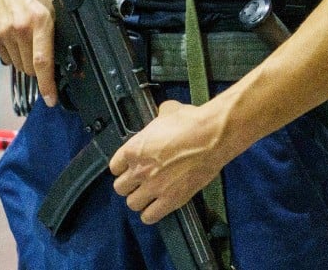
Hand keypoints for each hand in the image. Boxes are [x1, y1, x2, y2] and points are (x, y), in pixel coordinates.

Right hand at [0, 0, 56, 105]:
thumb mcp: (56, 2)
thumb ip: (59, 30)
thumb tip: (67, 58)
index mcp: (40, 21)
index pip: (43, 63)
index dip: (48, 85)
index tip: (51, 100)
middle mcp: (19, 28)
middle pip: (31, 67)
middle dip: (40, 67)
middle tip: (45, 52)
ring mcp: (3, 31)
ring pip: (19, 63)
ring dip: (26, 58)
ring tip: (30, 38)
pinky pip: (6, 56)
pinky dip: (14, 52)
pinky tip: (18, 35)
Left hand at [110, 100, 227, 224]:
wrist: (213, 137)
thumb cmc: (192, 122)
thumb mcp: (169, 111)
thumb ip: (160, 117)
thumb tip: (164, 112)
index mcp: (134, 149)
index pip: (114, 167)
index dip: (123, 167)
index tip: (131, 167)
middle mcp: (139, 171)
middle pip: (120, 188)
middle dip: (130, 185)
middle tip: (141, 181)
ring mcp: (154, 187)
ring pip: (132, 204)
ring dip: (140, 200)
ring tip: (149, 195)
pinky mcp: (171, 200)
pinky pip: (150, 216)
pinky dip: (151, 214)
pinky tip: (157, 207)